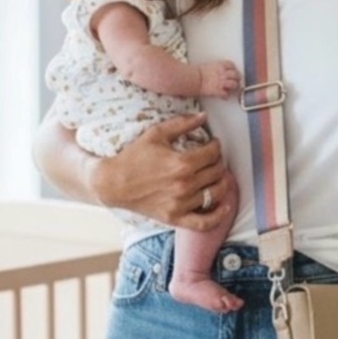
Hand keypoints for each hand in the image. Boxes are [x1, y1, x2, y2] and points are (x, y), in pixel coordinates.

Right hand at [90, 113, 231, 231]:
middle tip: (212, 158)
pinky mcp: (175, 218)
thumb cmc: (133, 157)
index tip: (212, 144)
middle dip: (218, 162)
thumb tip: (203, 116)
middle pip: (217, 172)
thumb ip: (181, 123)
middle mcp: (184, 185)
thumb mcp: (155, 134)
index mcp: (181, 163)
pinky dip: (218, 216)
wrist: (113, 183)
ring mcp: (180, 204)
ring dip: (221, 183)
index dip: (216, 146)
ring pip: (215, 194)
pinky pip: (204, 222)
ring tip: (217, 176)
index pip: (213, 153)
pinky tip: (224, 205)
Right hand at [199, 60, 241, 98]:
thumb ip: (216, 69)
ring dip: (234, 87)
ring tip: (232, 89)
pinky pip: (227, 94)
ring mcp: (222, 82)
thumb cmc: (197, 73)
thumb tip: (217, 71)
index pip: (231, 65)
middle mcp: (223, 74)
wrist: (193, 79)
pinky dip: (226, 96)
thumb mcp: (208, 66)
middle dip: (237, 78)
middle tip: (236, 81)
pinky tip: (224, 96)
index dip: (233, 68)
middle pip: (236, 74)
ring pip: (234, 84)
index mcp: (220, 66)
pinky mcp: (219, 91)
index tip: (233, 71)